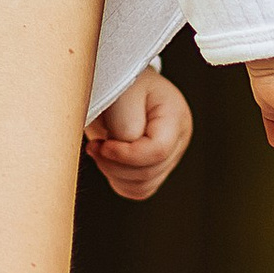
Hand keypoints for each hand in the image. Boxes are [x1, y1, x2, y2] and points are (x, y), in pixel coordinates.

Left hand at [87, 63, 193, 201]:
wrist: (117, 84)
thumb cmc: (119, 82)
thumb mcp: (121, 92)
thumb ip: (126, 121)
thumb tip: (126, 148)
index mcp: (175, 115)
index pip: (157, 150)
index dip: (126, 154)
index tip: (101, 144)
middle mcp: (178, 140)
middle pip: (150, 171)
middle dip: (115, 164)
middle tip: (94, 146)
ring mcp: (169, 157)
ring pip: (143, 185)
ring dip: (114, 173)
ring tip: (99, 150)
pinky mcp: (155, 168)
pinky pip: (138, 190)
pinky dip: (118, 181)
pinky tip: (107, 160)